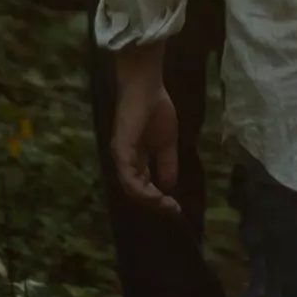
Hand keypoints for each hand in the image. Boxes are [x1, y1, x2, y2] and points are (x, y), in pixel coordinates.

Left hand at [110, 76, 181, 214]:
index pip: (143, 186)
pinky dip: (139, 187)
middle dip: (154, 203)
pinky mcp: (120, 148)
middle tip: (172, 210)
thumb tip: (169, 187)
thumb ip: (167, 163)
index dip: (158, 198)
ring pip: (130, 187)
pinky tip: (154, 193)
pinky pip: (127, 174)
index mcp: (134, 159)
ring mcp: (120, 155)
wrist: (146, 85)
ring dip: (148, 199)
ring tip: (165, 205)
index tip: (176, 208)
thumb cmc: (155, 108)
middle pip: (135, 191)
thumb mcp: (167, 142)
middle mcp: (124, 160)